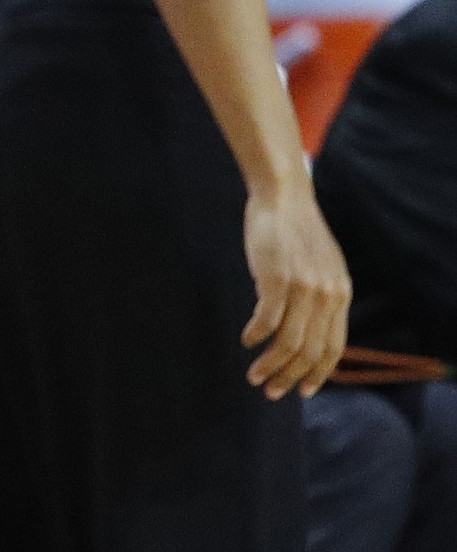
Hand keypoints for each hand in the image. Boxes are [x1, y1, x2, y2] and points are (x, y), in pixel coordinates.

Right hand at [241, 179, 350, 398]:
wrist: (284, 196)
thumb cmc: (297, 230)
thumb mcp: (322, 266)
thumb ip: (320, 297)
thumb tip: (308, 333)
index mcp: (340, 294)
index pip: (333, 348)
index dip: (318, 374)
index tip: (303, 391)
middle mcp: (326, 295)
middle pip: (309, 352)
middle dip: (290, 377)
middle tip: (271, 391)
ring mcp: (302, 288)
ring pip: (288, 343)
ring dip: (270, 366)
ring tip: (255, 376)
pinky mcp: (277, 278)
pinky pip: (266, 321)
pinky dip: (256, 336)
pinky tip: (246, 340)